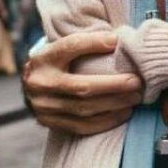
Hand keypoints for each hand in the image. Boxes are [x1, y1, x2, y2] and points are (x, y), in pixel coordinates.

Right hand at [22, 31, 144, 134]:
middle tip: (137, 82)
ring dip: (114, 105)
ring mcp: (43, 107)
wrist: (30, 85)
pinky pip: (82, 127)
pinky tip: (123, 114)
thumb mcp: (62, 46)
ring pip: (84, 109)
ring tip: (135, 98)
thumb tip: (115, 40)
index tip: (116, 41)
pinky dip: (106, 121)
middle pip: (82, 86)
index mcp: (44, 59)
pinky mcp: (49, 123)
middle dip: (113, 85)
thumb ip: (84, 43)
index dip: (93, 43)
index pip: (70, 47)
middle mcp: (41, 83)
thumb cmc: (56, 62)